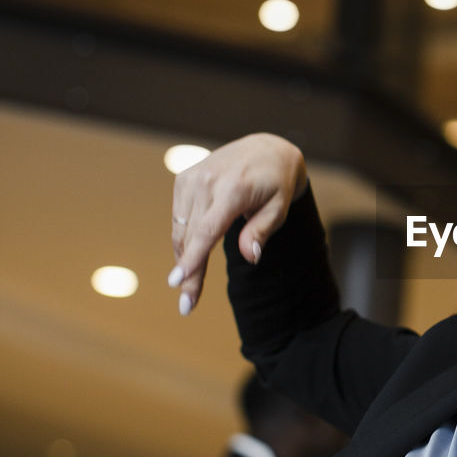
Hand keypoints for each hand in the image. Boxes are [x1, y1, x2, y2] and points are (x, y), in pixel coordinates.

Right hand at [168, 133, 306, 313]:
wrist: (266, 150)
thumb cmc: (276, 185)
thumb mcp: (279, 209)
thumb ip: (261, 232)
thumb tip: (252, 258)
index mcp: (233, 189)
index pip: (207, 230)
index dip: (192, 258)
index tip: (178, 282)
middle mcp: (207, 181)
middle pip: (192, 237)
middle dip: (187, 273)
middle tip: (186, 306)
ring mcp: (192, 178)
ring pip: (181, 230)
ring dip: (183, 259)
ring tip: (189, 286)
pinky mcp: (183, 178)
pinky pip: (179, 218)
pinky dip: (184, 238)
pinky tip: (191, 254)